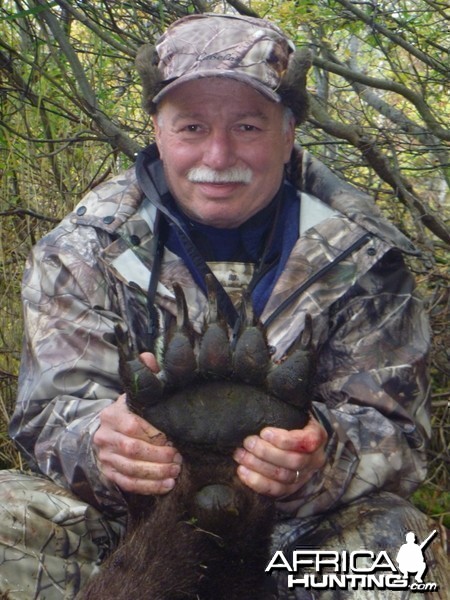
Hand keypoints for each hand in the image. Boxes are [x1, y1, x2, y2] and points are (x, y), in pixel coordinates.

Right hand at [93, 353, 181, 494]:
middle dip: (158, 455)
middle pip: (132, 449)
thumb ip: (146, 376)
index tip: (173, 437)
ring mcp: (105, 457)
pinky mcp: (109, 474)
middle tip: (179, 458)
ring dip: (156, 472)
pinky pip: (128, 483)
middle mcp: (104, 436)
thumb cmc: (131, 412)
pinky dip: (149, 487)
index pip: (132, 425)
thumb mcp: (138, 394)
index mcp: (112, 415)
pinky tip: (167, 485)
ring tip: (176, 471)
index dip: (154, 434)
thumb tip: (147, 356)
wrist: (109, 432)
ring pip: (130, 469)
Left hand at [233, 417, 327, 497]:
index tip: (264, 432)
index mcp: (317, 436)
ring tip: (240, 455)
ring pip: (283, 477)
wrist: (298, 439)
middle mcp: (314, 459)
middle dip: (266, 452)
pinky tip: (242, 471)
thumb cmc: (292, 421)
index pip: (307, 442)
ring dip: (258, 466)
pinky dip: (257, 482)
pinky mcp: (291, 488)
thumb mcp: (294, 411)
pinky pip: (276, 490)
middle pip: (294, 461)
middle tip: (247, 442)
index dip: (285, 440)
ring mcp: (304, 476)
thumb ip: (285, 408)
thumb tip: (266, 398)